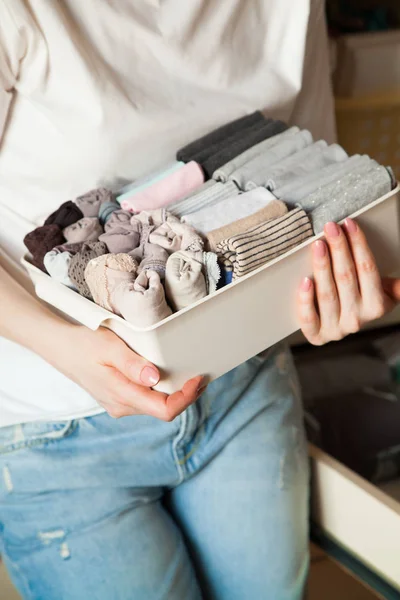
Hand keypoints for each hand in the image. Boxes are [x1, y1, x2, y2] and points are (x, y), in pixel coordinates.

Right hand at [52, 325, 203, 419]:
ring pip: (156, 406)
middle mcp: (122, 406)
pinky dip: (162, 390)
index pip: (165, 410)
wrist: (60, 348)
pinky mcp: (119, 399)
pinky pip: (147, 400)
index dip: (187, 398)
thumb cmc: (84, 344)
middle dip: (186, 395)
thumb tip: (155, 378)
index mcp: (122, 396)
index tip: (199, 378)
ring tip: (189, 373)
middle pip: (164, 409)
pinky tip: (167, 376)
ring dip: (175, 392)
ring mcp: (120, 405)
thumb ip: (132, 364)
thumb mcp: (109, 347)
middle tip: (201, 374)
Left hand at [297, 218, 399, 345]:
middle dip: (339, 249)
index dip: (358, 245)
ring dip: (322, 267)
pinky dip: (306, 300)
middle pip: (346, 278)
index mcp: (376, 306)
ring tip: (318, 245)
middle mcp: (357, 319)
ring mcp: (336, 329)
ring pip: (327, 294)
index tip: (348, 224)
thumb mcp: (383, 293)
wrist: (339, 328)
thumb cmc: (360, 301)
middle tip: (330, 227)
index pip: (367, 270)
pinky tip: (305, 280)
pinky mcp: (316, 335)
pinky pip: (309, 318)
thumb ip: (394, 286)